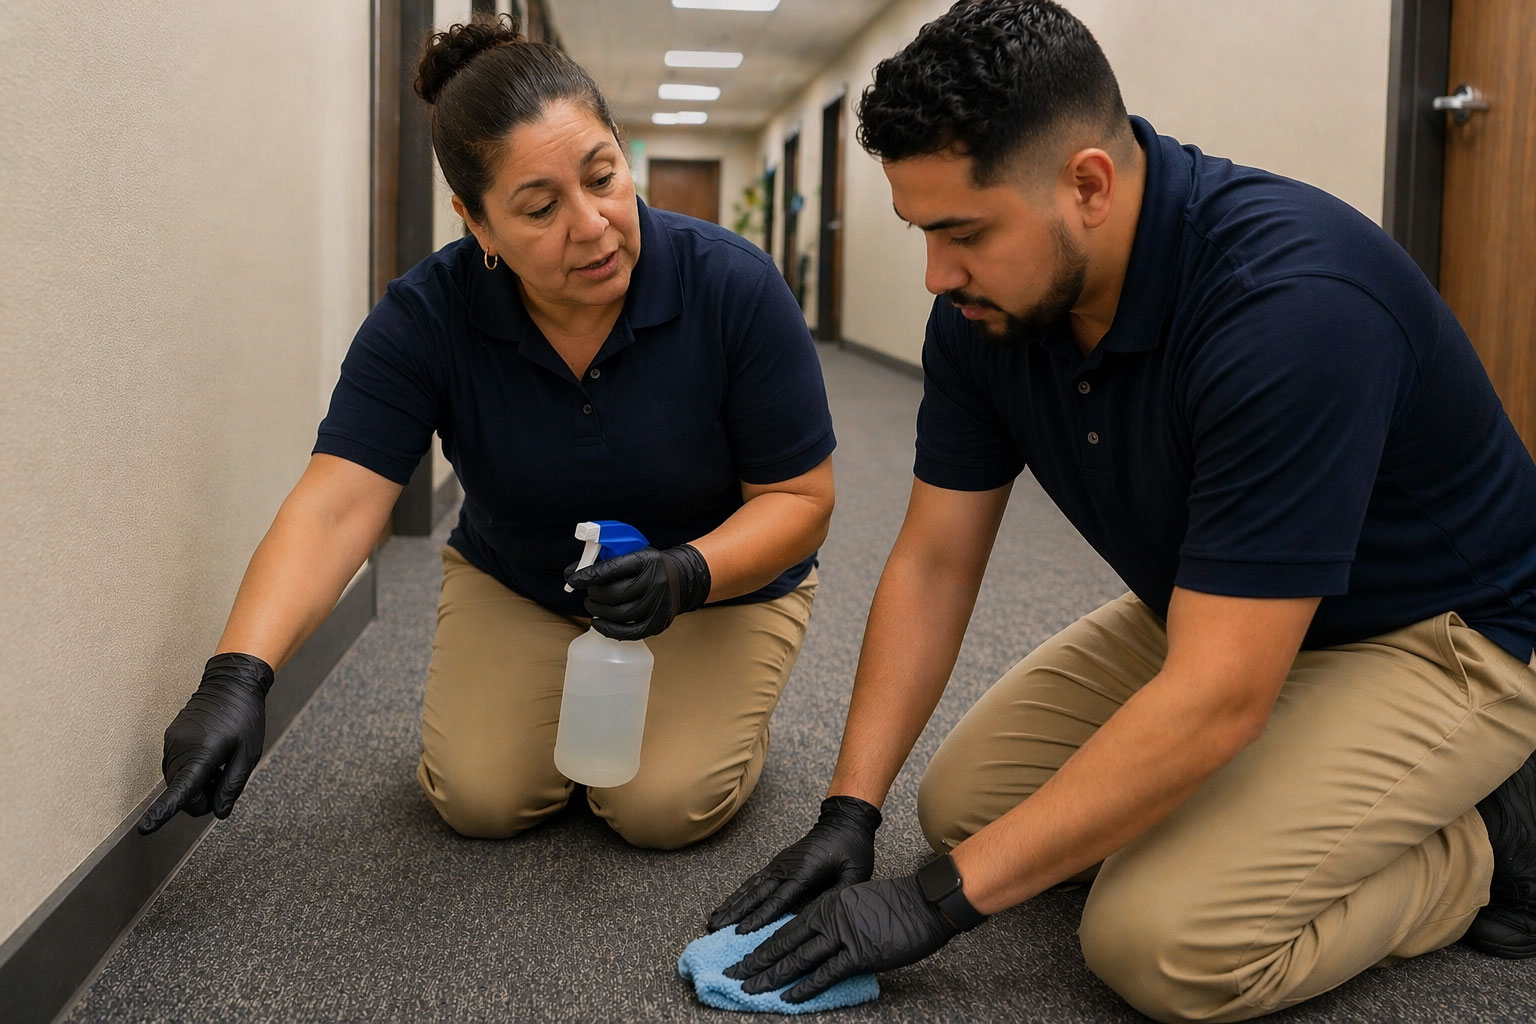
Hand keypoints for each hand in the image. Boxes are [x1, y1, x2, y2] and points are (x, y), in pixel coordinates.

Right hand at [136, 653, 273, 833]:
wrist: (231, 682)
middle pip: (183, 794)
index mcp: (202, 753)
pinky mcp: (169, 738)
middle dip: (202, 797)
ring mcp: (171, 742)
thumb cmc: (244, 716)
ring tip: (220, 760)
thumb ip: (232, 784)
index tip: (146, 829)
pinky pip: (177, 767)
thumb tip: (219, 812)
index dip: (163, 812)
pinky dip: (191, 770)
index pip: (181, 790)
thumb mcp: (249, 753)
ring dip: (197, 783)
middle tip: (225, 777)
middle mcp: (179, 749)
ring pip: (179, 782)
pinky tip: (211, 754)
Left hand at [563, 543, 710, 639]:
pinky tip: (599, 623)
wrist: (681, 578)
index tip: (573, 580)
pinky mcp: (659, 622)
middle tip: (589, 593)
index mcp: (646, 560)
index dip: (590, 575)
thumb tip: (570, 575)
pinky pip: (630, 632)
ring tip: (593, 605)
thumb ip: (603, 562)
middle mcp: (655, 582)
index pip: (612, 568)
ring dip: (599, 611)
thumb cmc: (647, 567)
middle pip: (615, 593)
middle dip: (595, 595)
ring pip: (621, 614)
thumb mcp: (631, 554)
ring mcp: (659, 604)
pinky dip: (609, 630)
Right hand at [708, 796, 881, 933]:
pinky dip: (738, 893)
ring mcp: (779, 865)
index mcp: (804, 872)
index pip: (778, 900)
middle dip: (735, 913)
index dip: (759, 918)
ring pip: (750, 888)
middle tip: (714, 928)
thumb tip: (817, 918)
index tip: (740, 932)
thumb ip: (837, 896)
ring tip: (713, 920)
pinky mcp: (778, 864)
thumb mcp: (855, 875)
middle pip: (756, 895)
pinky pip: (754, 880)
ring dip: (731, 904)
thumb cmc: (852, 850)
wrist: (844, 823)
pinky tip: (728, 904)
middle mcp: (785, 868)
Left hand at [724, 874, 958, 1002]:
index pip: (787, 928)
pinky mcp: (859, 953)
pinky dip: (805, 986)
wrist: (925, 903)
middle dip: (755, 962)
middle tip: (732, 975)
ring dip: (771, 976)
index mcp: (827, 904)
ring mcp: (842, 935)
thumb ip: (837, 919)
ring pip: (798, 959)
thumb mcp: (858, 902)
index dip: (763, 945)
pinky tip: (787, 996)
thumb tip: (821, 939)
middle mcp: (829, 917)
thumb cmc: (897, 905)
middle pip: (784, 943)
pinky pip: (826, 973)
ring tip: (749, 988)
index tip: (743, 957)